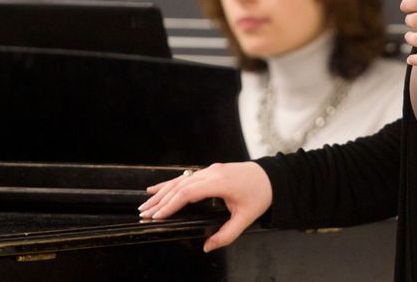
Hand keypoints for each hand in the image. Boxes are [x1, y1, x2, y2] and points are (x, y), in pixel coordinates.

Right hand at [138, 161, 272, 252]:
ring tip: (146, 204)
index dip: (170, 204)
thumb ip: (226, 234)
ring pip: (180, 180)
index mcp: (219, 182)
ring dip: (162, 192)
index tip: (157, 216)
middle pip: (179, 186)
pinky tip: (157, 189)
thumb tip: (207, 246)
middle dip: (160, 201)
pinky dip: (170, 183)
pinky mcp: (210, 170)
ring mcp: (210, 170)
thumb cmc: (260, 194)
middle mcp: (211, 173)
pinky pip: (186, 177)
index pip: (187, 193)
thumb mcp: (246, 218)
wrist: (272, 177)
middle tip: (144, 214)